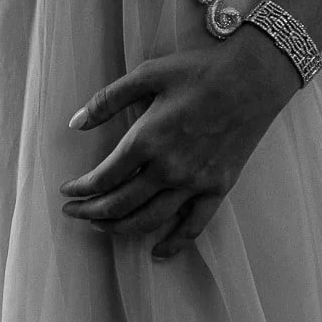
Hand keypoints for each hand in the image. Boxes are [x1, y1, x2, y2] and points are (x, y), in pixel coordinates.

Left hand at [60, 27, 299, 259]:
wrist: (254, 76)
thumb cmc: (199, 69)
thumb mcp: (148, 74)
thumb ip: (107, 100)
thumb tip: (73, 123)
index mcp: (147, 140)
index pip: (103, 178)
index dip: (80, 189)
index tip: (67, 191)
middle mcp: (168, 169)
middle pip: (120, 205)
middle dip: (90, 212)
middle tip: (73, 212)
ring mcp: (195, 182)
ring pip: (149, 221)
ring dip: (119, 228)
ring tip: (101, 225)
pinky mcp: (218, 187)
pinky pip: (193, 226)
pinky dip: (173, 243)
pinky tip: (157, 252)